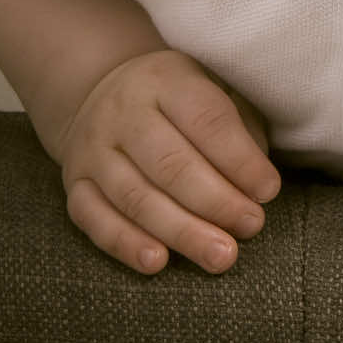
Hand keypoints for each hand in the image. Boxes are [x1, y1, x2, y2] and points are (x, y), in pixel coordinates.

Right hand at [55, 49, 280, 275]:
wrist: (102, 93)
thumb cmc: (179, 103)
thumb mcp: (214, 90)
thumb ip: (241, 131)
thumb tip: (258, 186)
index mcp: (165, 80)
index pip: (206, 119)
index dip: (240, 160)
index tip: (268, 191)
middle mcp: (123, 112)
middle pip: (170, 164)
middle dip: (217, 201)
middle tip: (251, 226)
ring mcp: (93, 149)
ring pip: (136, 197)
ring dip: (182, 232)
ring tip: (222, 256)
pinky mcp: (74, 183)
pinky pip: (94, 219)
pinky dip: (125, 243)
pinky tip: (158, 262)